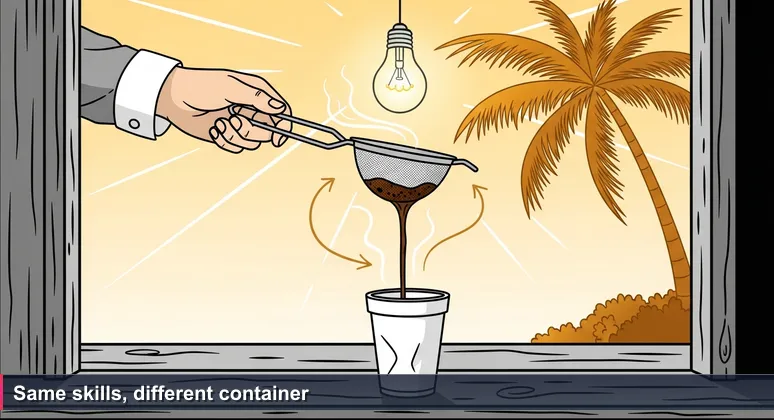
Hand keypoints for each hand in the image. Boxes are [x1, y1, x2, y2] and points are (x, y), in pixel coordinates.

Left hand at [156, 67, 292, 152]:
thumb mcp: (230, 88)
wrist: (175, 99)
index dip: (283, 125)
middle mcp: (252, 109)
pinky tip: (214, 129)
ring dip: (235, 135)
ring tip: (220, 123)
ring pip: (252, 142)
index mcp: (257, 93)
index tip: (277, 138)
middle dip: (251, 129)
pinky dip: (225, 141)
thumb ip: (256, 98)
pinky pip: (237, 148)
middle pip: (268, 131)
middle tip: (234, 119)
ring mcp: (241, 123)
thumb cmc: (201, 86)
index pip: (281, 111)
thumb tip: (280, 108)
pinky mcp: (229, 135)